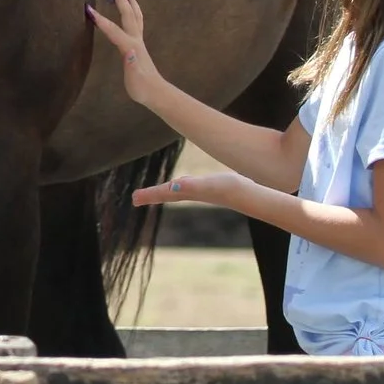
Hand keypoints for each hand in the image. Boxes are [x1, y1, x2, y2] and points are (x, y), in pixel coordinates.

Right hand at [87, 0, 167, 104]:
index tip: (87, 7)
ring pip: (135, 14)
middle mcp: (135, 39)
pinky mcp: (138, 43)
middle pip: (127, 13)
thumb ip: (131, 64)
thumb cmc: (141, 88)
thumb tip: (128, 50)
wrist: (156, 93)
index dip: (99, 19)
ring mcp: (138, 40)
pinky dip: (132, 9)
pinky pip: (135, 20)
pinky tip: (129, 7)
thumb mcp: (134, 79)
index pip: (112, 29)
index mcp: (130, 46)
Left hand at [131, 169, 245, 209]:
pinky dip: (181, 186)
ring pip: (177, 191)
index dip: (148, 194)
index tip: (133, 198)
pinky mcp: (211, 188)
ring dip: (164, 192)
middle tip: (135, 198)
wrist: (250, 197)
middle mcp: (192, 193)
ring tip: (155, 192)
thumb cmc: (229, 188)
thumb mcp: (208, 184)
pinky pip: (189, 187)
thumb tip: (173, 187)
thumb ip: (191, 186)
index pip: (163, 193)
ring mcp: (201, 192)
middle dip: (151, 195)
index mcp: (186, 192)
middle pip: (166, 194)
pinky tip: (183, 185)